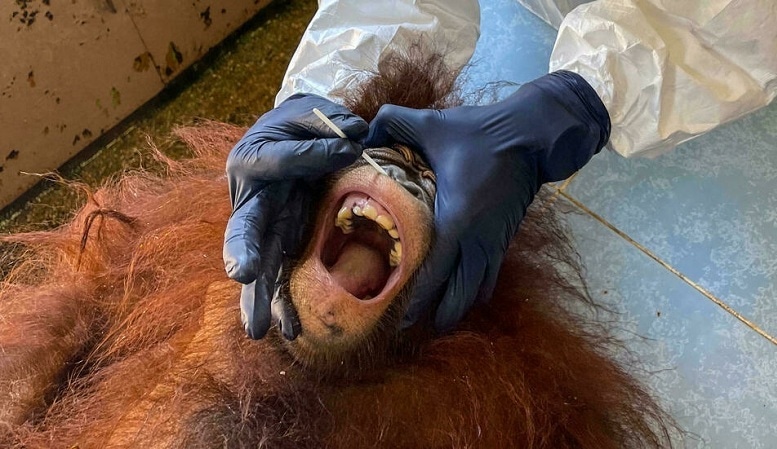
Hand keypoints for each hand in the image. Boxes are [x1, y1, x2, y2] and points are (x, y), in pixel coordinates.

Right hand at [224, 93, 367, 338]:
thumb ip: (325, 120)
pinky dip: (284, 303)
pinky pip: (281, 276)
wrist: (292, 144)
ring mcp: (266, 227)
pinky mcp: (282, 244)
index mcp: (253, 159)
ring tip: (256, 327)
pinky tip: (289, 331)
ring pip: (259, 263)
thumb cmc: (299, 125)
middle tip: (241, 272)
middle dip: (244, 250)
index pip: (278, 160)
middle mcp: (252, 198)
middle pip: (246, 226)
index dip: (308, 156)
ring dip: (260, 295)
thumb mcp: (307, 111)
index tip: (348, 148)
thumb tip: (354, 136)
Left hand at [365, 71, 609, 330]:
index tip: (403, 322)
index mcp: (456, 221)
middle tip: (418, 331)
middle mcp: (477, 241)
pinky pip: (490, 276)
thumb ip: (394, 122)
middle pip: (460, 295)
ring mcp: (495, 243)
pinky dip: (475, 290)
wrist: (530, 135)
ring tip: (439, 319)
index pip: (435, 274)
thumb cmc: (480, 134)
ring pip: (478, 290)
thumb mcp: (433, 124)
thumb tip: (363, 131)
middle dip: (441, 316)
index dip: (419, 302)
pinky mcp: (505, 238)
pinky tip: (465, 295)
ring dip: (459, 306)